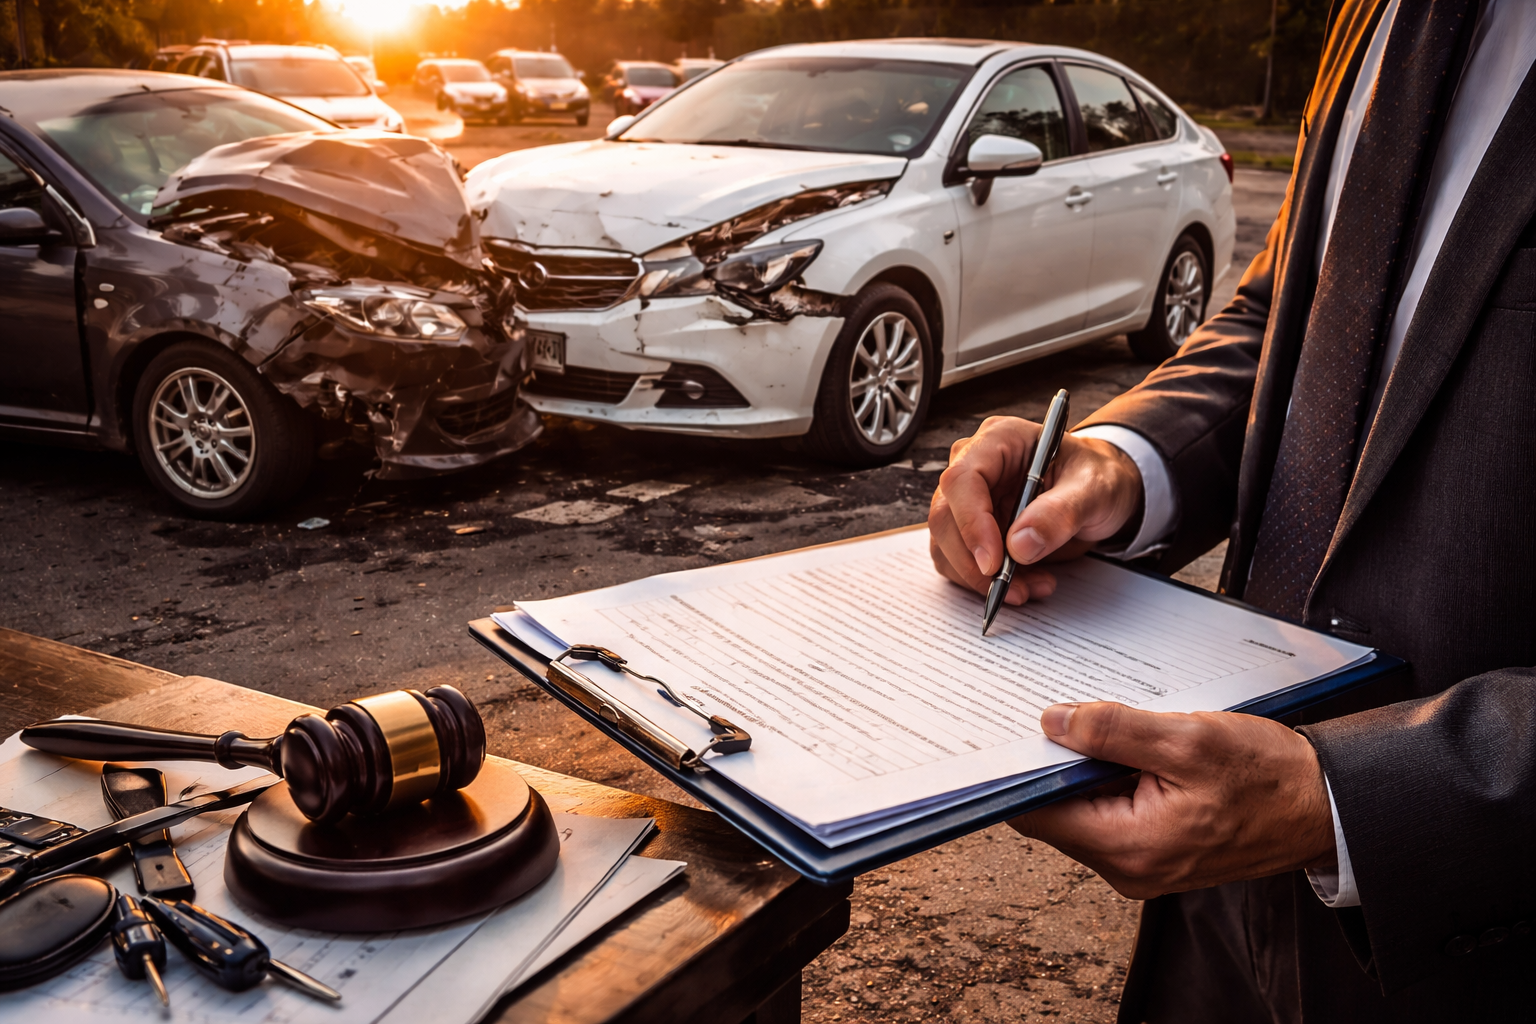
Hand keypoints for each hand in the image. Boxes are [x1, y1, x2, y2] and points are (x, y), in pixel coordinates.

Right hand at [928, 416, 1142, 606]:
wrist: (1098, 493)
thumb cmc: (1095, 477)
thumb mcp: (1094, 489)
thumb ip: (1061, 512)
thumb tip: (1020, 545)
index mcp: (999, 439)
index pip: (963, 480)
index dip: (971, 523)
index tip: (993, 563)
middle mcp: (973, 465)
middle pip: (945, 517)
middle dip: (974, 562)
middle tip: (1014, 588)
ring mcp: (966, 499)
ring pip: (946, 545)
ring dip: (980, 578)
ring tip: (1032, 586)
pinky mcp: (967, 528)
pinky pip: (957, 561)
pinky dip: (982, 582)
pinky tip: (1025, 582)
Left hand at [1009, 702, 1336, 898]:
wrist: (1325, 807)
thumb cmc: (1270, 778)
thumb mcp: (1188, 740)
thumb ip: (1114, 732)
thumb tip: (1053, 723)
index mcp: (1129, 847)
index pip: (1037, 812)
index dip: (1021, 769)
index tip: (1016, 731)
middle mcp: (1128, 867)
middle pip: (1056, 811)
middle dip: (1057, 762)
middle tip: (1065, 714)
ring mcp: (1141, 863)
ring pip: (1083, 809)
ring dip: (1088, 768)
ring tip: (1110, 729)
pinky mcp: (1155, 851)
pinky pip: (1111, 813)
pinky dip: (1111, 779)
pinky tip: (1131, 750)